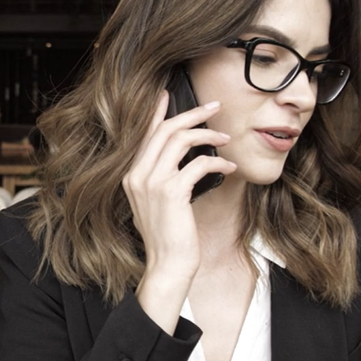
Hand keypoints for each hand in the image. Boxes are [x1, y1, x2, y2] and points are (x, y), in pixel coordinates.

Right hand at [123, 92, 235, 332]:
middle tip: (213, 107)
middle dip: (191, 114)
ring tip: (225, 138)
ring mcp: (152, 183)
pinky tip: (229, 166)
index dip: (158, 113)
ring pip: (180, 140)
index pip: (145, 135)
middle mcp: (137, 175)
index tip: (168, 95)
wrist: (167, 265)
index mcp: (132, 176)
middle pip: (164, 130)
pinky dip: (217, 162)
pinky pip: (198, 164)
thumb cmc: (168, 237)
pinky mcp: (172, 192)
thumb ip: (163, 180)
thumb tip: (185, 160)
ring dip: (207, 134)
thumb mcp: (159, 203)